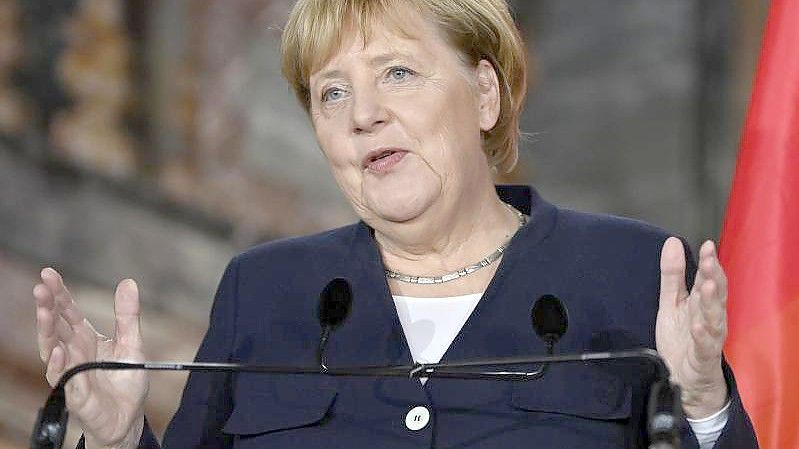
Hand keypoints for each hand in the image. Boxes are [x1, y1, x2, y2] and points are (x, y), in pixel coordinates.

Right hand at [34, 268, 147, 448]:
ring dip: (46, 329)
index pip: (68, 311)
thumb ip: (127, 315)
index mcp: (86, 338)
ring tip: (44, 310)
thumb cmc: (126, 381)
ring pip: (51, 348)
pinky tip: (59, 350)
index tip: (48, 273)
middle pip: (55, 325)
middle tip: (41, 286)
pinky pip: (63, 377)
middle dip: (47, 306)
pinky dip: (59, 363)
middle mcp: (73, 352)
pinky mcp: (74, 392)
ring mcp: (70, 371)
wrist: (129, 417)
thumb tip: (128, 282)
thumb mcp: (132, 343)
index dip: (59, 293)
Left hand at [655, 237, 728, 418]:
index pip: (708, 279)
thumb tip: (673, 242)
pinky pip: (705, 346)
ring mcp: (708, 338)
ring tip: (709, 286)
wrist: (683, 379)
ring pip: (714, 318)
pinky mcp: (703, 358)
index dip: (709, 263)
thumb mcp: (671, 302)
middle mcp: (709, 318)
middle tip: (710, 261)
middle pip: (715, 295)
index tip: (707, 245)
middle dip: (714, 277)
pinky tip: (697, 326)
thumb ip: (672, 275)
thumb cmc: (681, 339)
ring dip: (712, 302)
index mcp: (701, 304)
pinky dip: (702, 336)